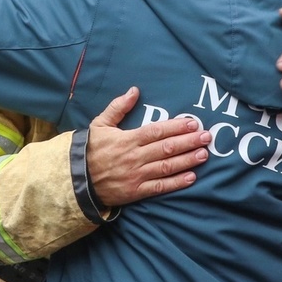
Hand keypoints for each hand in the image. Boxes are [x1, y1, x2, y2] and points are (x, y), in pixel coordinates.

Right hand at [87, 87, 210, 206]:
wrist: (75, 179)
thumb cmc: (89, 149)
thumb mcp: (99, 124)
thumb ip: (118, 107)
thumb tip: (134, 90)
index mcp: (127, 139)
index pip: (157, 131)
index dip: (177, 127)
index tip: (193, 123)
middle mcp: (134, 157)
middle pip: (167, 148)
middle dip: (189, 141)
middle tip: (206, 136)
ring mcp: (136, 175)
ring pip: (167, 167)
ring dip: (187, 160)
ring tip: (204, 154)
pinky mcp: (136, 191)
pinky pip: (159, 187)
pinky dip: (176, 183)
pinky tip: (191, 177)